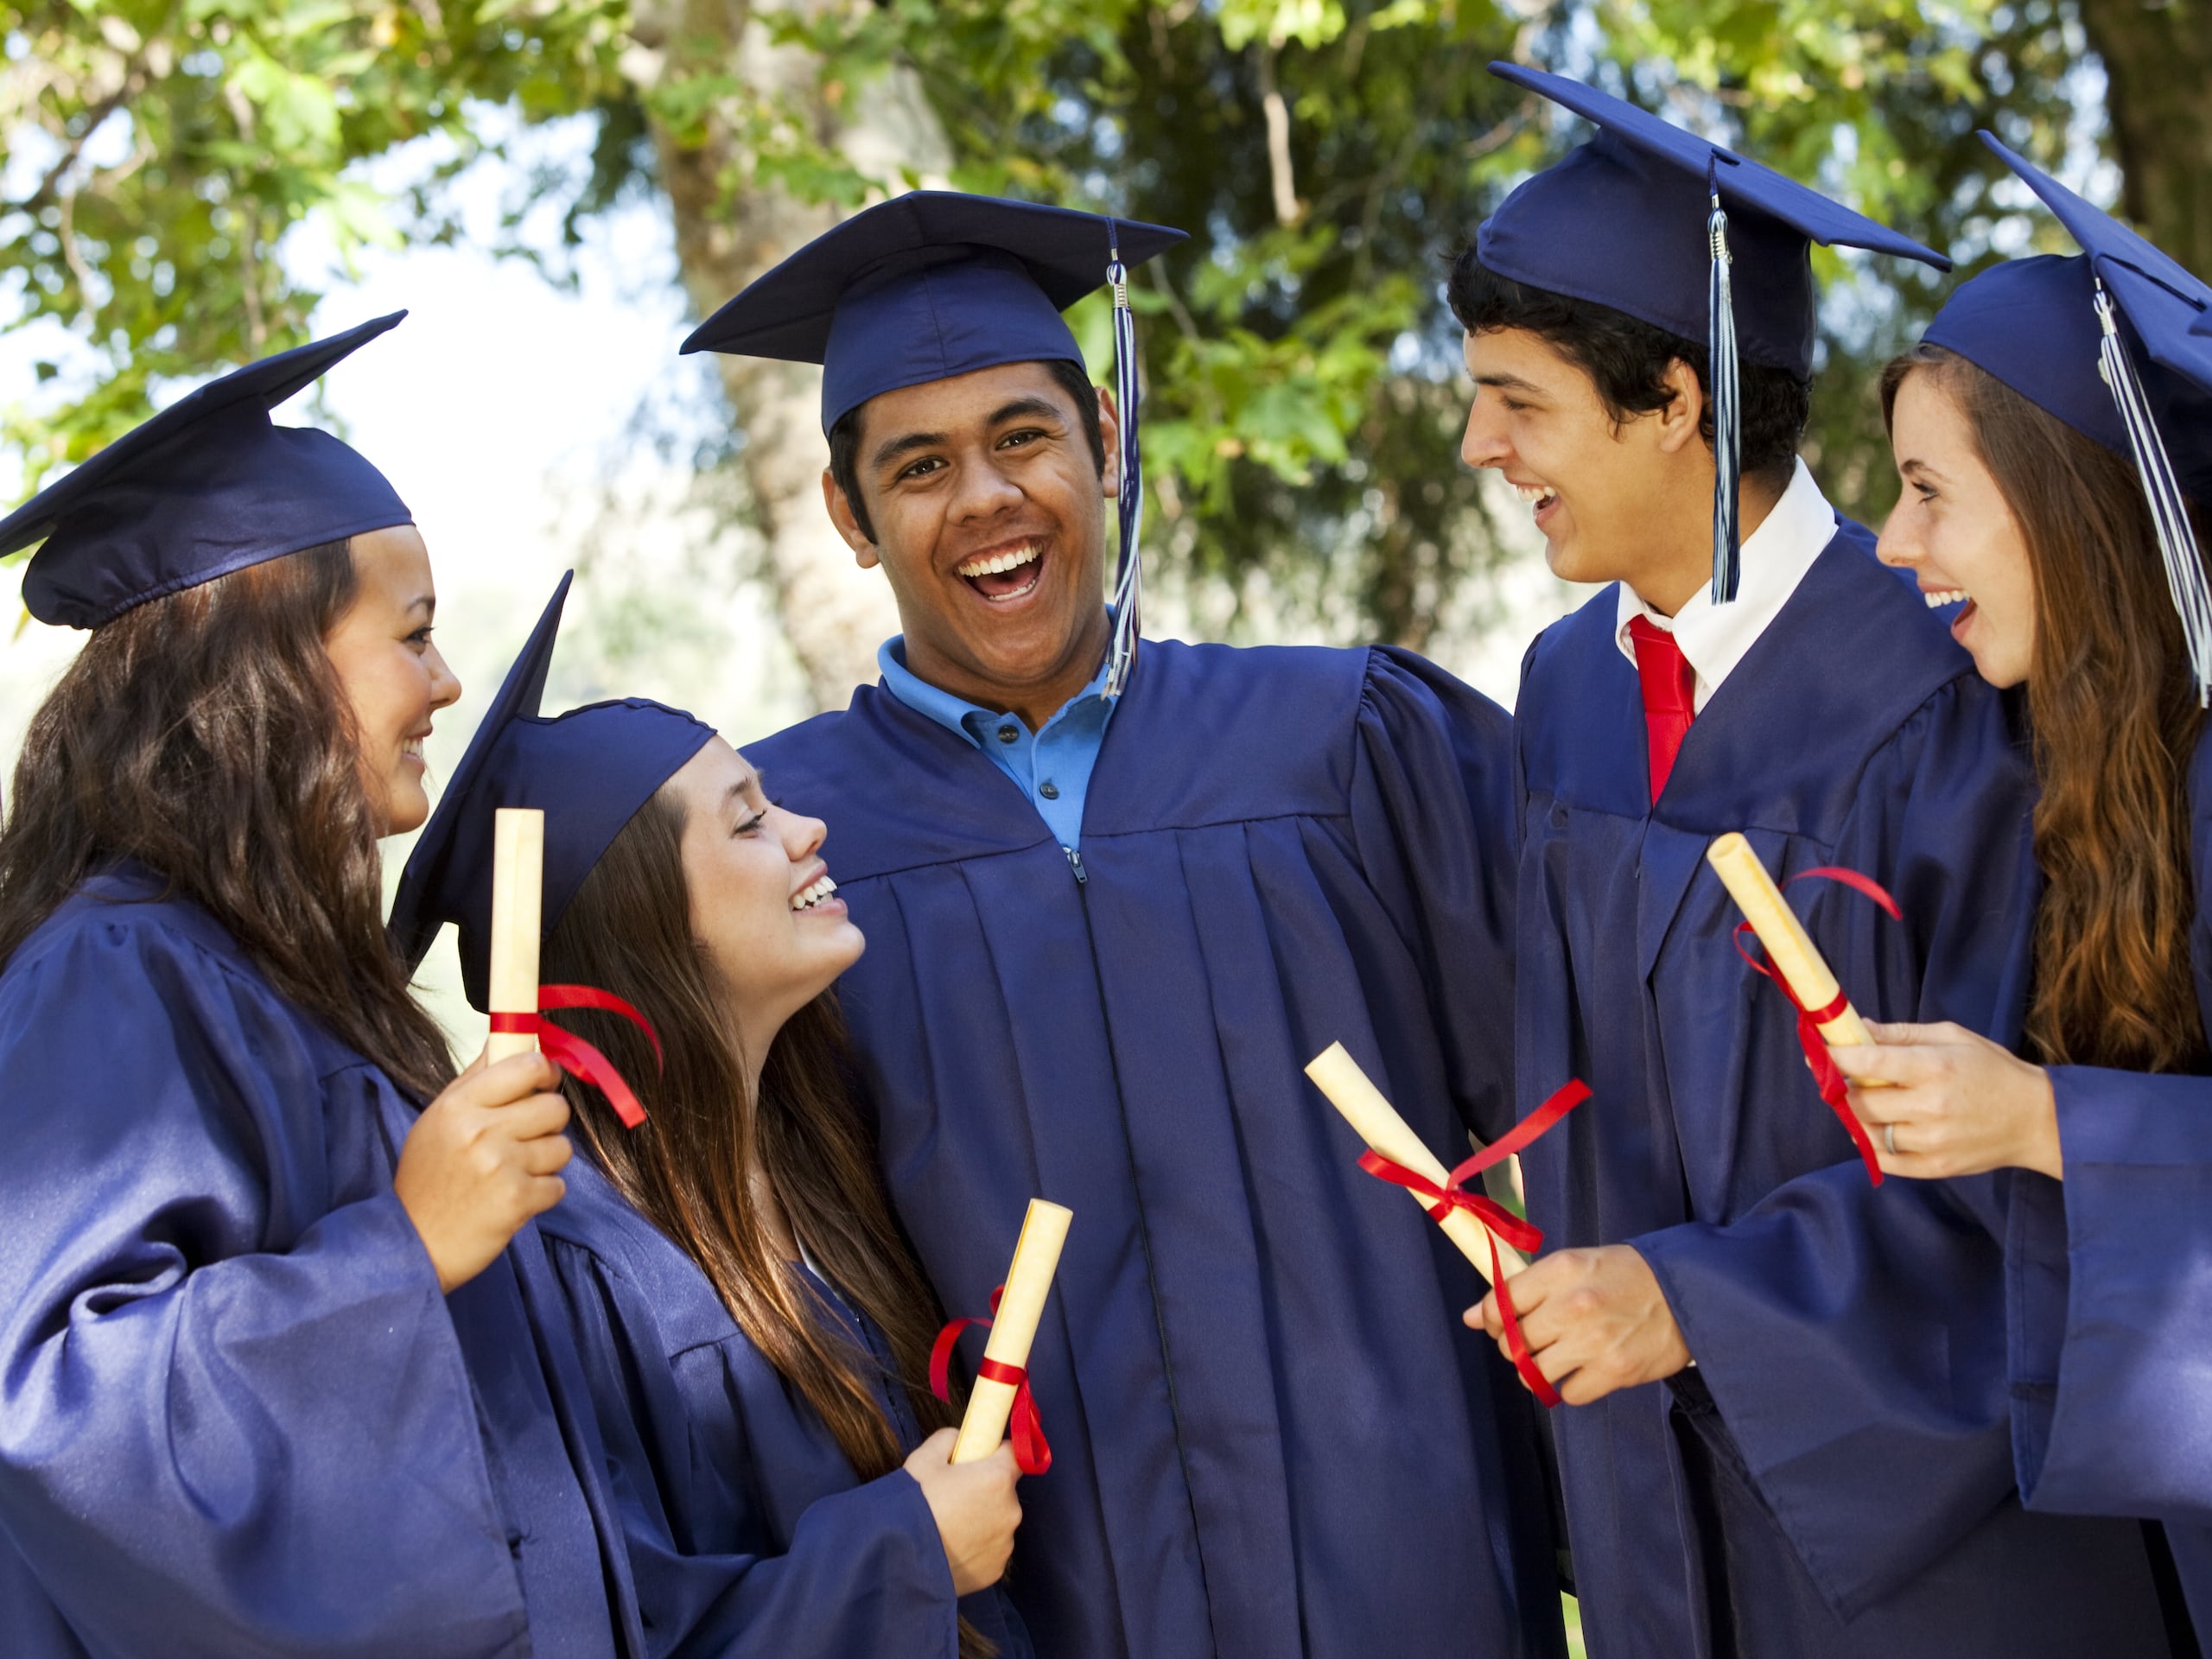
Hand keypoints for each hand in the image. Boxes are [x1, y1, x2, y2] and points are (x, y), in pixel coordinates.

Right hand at [394, 1048, 572, 1292]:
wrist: (412, 1245)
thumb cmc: (427, 1180)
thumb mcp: (437, 1120)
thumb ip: (475, 1080)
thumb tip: (506, 1038)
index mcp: (459, 1105)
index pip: (526, 1066)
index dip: (545, 1073)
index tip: (544, 1083)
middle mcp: (480, 1131)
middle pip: (554, 1106)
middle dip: (548, 1124)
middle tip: (525, 1139)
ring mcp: (500, 1166)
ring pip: (562, 1147)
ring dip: (545, 1162)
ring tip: (514, 1172)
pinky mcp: (518, 1200)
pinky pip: (558, 1185)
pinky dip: (542, 1194)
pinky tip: (514, 1198)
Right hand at [904, 1428, 1022, 1594]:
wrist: (901, 1559)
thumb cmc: (914, 1504)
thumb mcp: (924, 1458)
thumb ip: (949, 1439)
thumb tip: (960, 1439)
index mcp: (998, 1478)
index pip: (1015, 1454)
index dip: (997, 1453)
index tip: (980, 1457)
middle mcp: (1010, 1511)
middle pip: (1004, 1491)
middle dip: (984, 1490)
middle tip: (953, 1496)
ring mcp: (1004, 1544)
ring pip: (997, 1522)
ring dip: (981, 1521)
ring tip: (948, 1527)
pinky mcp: (995, 1570)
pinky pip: (990, 1550)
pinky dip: (976, 1548)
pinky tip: (950, 1548)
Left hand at [1465, 1245, 1690, 1405]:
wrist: (1688, 1292)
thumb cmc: (1627, 1275)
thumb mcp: (1577, 1264)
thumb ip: (1526, 1288)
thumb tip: (1473, 1318)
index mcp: (1560, 1271)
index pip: (1501, 1303)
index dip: (1492, 1319)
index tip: (1497, 1325)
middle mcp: (1571, 1306)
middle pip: (1513, 1343)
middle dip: (1515, 1346)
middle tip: (1535, 1341)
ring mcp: (1592, 1341)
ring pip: (1533, 1373)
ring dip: (1539, 1370)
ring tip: (1558, 1358)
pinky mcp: (1613, 1372)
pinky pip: (1567, 1394)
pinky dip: (1570, 1387)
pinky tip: (1583, 1370)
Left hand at [1830, 1021, 2061, 1180]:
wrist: (2038, 1119)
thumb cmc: (1993, 1070)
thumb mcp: (1952, 1037)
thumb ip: (1901, 1034)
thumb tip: (1858, 1028)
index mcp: (1935, 1068)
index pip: (1868, 1063)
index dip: (1837, 1057)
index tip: (1821, 1051)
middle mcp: (1931, 1107)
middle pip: (1860, 1102)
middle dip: (1845, 1088)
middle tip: (1847, 1078)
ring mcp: (1932, 1142)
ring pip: (1867, 1132)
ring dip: (1858, 1116)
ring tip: (1870, 1101)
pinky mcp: (1935, 1168)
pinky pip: (1884, 1160)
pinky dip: (1872, 1144)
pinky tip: (1880, 1127)